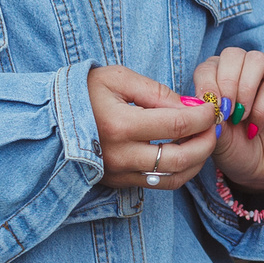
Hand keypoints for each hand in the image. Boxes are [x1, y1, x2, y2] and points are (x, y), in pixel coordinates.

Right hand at [87, 63, 218, 189]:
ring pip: (171, 178)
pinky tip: (185, 154)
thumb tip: (189, 106)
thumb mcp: (118, 78)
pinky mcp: (116, 183)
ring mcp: (117, 173)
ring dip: (197, 162)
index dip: (203, 117)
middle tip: (215, 127)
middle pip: (180, 158)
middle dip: (206, 143)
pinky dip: (178, 172)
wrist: (49, 119)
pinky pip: (156, 184)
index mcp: (120, 125)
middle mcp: (120, 155)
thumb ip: (155, 92)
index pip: (176, 125)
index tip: (213, 108)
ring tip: (204, 141)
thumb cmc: (84, 92)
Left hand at [193, 46, 263, 189]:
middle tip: (226, 112)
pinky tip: (255, 127)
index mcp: (218, 79)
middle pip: (233, 54)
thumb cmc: (234, 151)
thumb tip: (203, 100)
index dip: (207, 83)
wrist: (259, 172)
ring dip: (245, 88)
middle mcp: (243, 74)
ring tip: (240, 116)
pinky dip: (262, 107)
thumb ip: (208, 116)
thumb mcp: (214, 137)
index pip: (209, 65)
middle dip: (226, 82)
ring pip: (257, 59)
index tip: (208, 110)